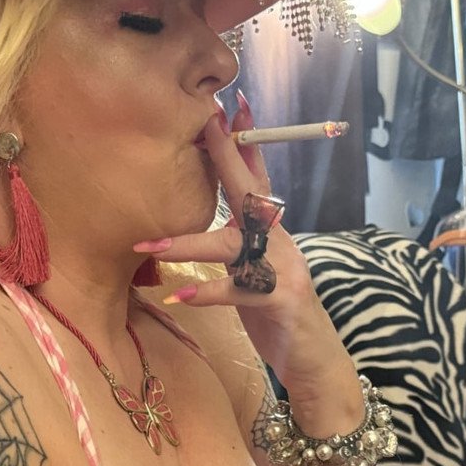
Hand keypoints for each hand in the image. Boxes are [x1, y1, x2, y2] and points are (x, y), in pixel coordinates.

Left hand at [133, 96, 352, 402]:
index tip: (228, 106)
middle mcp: (279, 242)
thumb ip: (244, 240)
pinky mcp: (278, 301)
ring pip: (233, 245)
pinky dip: (208, 292)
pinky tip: (180, 295)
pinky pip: (239, 291)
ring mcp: (281, 269)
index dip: (245, 143)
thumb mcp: (261, 268)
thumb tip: (223, 214)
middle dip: (226, 157)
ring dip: (188, 244)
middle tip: (203, 125)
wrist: (315, 360)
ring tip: (149, 247)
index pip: (259, 178)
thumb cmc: (280, 314)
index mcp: (273, 232)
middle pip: (251, 192)